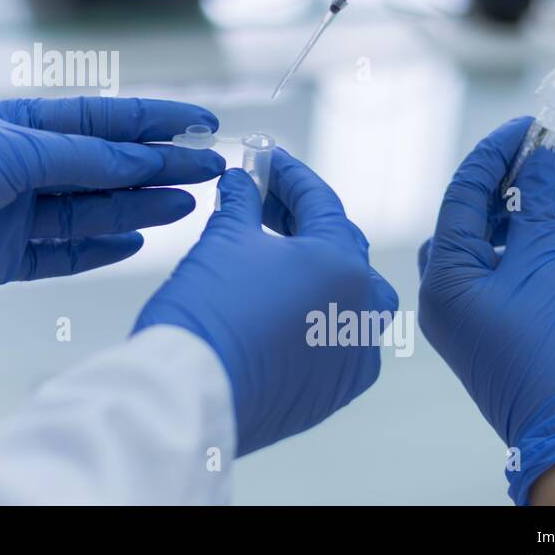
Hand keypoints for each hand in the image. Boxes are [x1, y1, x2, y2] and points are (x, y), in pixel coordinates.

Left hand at [0, 97, 224, 307]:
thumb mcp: (6, 150)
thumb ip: (77, 157)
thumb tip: (140, 160)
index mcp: (14, 122)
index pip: (99, 119)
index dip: (151, 120)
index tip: (201, 122)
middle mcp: (18, 165)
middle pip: (102, 167)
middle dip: (156, 168)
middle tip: (209, 170)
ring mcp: (11, 213)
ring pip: (89, 210)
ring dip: (138, 207)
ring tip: (185, 206)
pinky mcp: (2, 257)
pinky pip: (62, 254)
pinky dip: (99, 249)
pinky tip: (136, 242)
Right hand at [134, 154, 397, 455]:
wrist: (191, 394)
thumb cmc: (208, 314)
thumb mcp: (223, 242)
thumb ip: (240, 205)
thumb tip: (241, 183)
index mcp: (343, 264)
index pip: (320, 203)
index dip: (288, 176)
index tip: (266, 161)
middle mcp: (363, 308)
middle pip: (339, 246)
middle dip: (301, 220)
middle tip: (262, 201)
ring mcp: (353, 354)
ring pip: (350, 296)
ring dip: (317, 268)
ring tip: (275, 253)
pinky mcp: (335, 390)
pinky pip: (338, 339)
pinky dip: (317, 314)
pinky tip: (283, 305)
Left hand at [417, 117, 554, 503]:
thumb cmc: (552, 358)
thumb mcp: (546, 269)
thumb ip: (537, 209)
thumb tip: (538, 162)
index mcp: (442, 277)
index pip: (460, 196)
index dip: (494, 155)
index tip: (528, 128)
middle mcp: (435, 292)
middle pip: (463, 214)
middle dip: (505, 179)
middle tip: (549, 151)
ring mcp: (451, 310)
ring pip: (473, 239)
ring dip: (508, 207)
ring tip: (551, 177)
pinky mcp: (472, 323)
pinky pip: (482, 267)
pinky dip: (508, 239)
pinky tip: (536, 220)